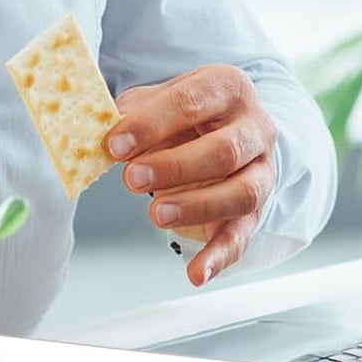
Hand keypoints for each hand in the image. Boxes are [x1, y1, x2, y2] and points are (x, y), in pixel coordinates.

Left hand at [108, 66, 276, 286]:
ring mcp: (261, 170)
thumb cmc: (180, 113)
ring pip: (242, 193)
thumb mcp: (155, 100)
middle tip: (132, 178)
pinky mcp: (256, 210)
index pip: (191, 103)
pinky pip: (243, 236)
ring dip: (198, 206)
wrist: (221, 127)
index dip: (151, 125)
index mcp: (226, 88)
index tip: (115, 144)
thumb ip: (130, 114)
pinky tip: (196, 273)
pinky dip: (220, 258)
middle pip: (224, 150)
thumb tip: (100, 133)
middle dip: (176, 167)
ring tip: (155, 215)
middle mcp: (253, 127)